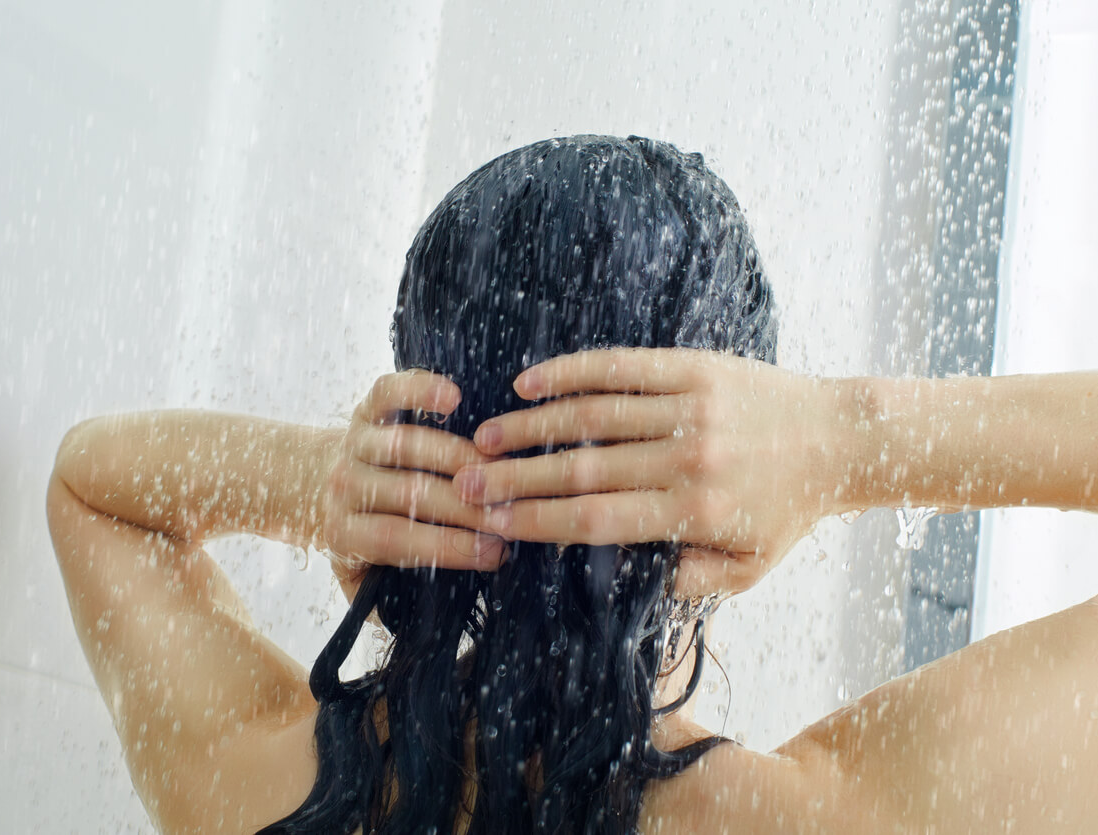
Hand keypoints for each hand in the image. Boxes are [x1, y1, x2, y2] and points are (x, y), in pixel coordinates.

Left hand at [320, 370, 507, 595]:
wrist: (312, 483)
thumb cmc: (355, 536)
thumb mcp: (357, 577)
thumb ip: (380, 602)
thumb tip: (409, 623)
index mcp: (344, 532)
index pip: (399, 540)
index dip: (449, 547)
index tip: (496, 554)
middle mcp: (345, 484)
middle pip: (409, 493)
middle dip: (466, 507)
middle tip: (512, 514)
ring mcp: (355, 441)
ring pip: (408, 444)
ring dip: (458, 456)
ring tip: (501, 469)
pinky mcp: (366, 406)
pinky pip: (391, 393)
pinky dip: (420, 389)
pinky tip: (456, 397)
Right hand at [452, 348, 850, 596]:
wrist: (843, 439)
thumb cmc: (788, 510)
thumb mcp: (748, 569)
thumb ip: (686, 580)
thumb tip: (623, 579)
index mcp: (694, 513)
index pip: (596, 519)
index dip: (538, 521)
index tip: (492, 524)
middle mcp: (687, 459)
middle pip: (582, 469)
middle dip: (516, 479)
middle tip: (466, 483)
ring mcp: (689, 408)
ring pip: (592, 415)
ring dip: (530, 427)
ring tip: (483, 438)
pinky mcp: (695, 368)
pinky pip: (622, 367)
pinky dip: (571, 373)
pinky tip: (530, 382)